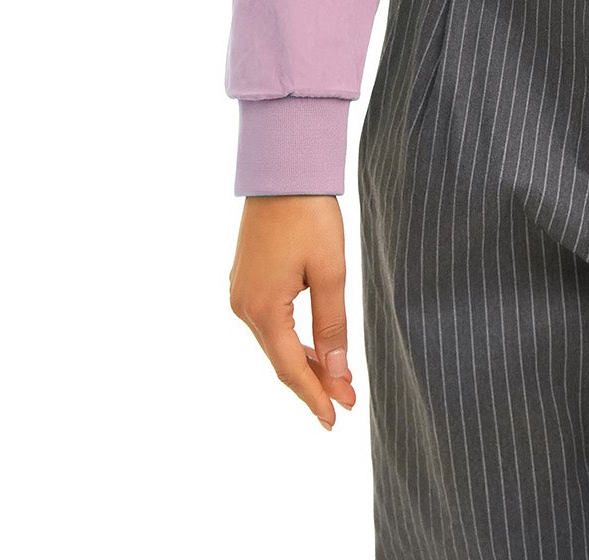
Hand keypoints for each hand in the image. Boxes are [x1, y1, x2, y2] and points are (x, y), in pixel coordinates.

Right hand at [229, 195, 357, 428]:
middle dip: (314, 382)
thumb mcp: (330, 272)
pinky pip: (269, 323)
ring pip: (275, 342)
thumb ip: (332, 325)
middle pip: (281, 360)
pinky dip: (292, 338)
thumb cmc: (310, 215)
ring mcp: (240, 292)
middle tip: (347, 401)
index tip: (337, 420)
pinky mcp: (245, 279)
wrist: (282, 169)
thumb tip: (337, 372)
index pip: (291, 369)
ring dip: (304, 361)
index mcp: (263, 310)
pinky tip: (313, 345)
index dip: (315, 396)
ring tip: (337, 379)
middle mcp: (243, 307)